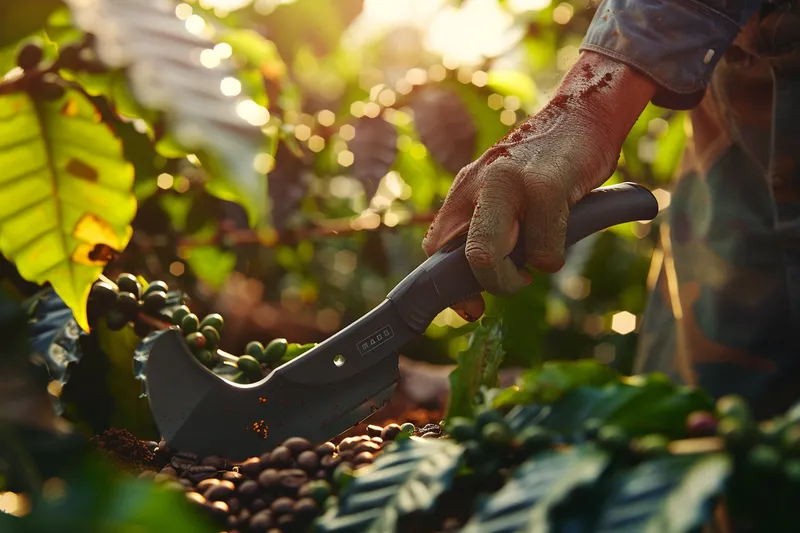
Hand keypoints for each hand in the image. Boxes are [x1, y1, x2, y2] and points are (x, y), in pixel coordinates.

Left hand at [422, 51, 656, 320]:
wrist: (582, 115)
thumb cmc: (544, 168)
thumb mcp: (501, 195)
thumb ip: (483, 235)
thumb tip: (470, 304)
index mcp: (463, 191)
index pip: (435, 249)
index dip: (453, 289)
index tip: (473, 306)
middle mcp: (478, 185)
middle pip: (465, 256)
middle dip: (495, 282)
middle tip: (518, 278)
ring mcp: (508, 184)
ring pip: (490, 257)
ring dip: (528, 270)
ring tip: (544, 249)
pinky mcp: (545, 187)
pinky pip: (543, 250)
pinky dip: (555, 256)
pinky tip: (565, 227)